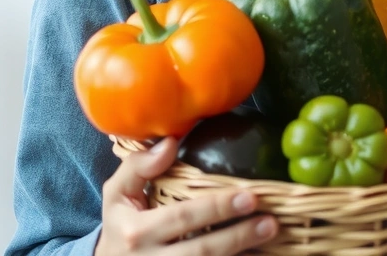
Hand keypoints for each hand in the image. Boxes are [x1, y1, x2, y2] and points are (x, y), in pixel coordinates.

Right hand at [95, 137, 278, 254]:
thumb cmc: (119, 223)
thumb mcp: (116, 193)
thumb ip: (138, 166)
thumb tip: (171, 142)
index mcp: (136, 231)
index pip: (183, 218)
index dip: (217, 208)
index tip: (249, 195)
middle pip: (201, 251)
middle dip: (238, 236)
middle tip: (269, 220)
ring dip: (240, 253)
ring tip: (268, 235)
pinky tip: (254, 255)